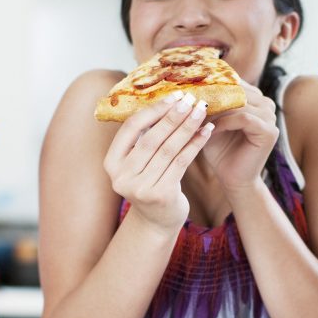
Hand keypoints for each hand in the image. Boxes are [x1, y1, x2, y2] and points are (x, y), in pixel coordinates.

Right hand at [102, 91, 212, 230]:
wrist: (156, 222)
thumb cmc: (150, 182)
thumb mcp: (138, 162)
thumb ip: (142, 138)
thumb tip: (166, 99)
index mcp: (111, 163)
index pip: (130, 128)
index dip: (152, 110)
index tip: (173, 96)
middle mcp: (122, 177)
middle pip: (151, 138)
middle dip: (173, 116)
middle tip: (191, 99)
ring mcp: (140, 188)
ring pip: (169, 150)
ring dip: (187, 127)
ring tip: (201, 111)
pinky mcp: (161, 196)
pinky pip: (181, 163)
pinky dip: (195, 145)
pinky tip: (206, 131)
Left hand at [200, 81, 277, 192]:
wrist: (232, 179)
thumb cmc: (219, 150)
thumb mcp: (210, 121)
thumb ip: (207, 103)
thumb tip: (188, 84)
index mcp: (254, 98)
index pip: (234, 81)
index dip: (212, 84)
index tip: (189, 89)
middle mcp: (266, 104)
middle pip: (237, 89)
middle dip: (212, 96)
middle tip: (190, 101)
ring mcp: (270, 117)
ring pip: (239, 103)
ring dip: (216, 110)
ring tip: (197, 117)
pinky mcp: (269, 131)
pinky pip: (243, 118)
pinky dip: (224, 123)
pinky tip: (209, 130)